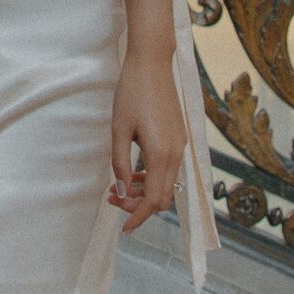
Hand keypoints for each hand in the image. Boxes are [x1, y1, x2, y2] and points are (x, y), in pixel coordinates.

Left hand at [108, 47, 185, 233]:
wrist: (152, 64)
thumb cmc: (132, 93)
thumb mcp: (118, 130)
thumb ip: (120, 163)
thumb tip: (121, 190)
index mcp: (161, 153)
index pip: (154, 200)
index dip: (138, 217)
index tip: (124, 229)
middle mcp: (176, 153)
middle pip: (163, 197)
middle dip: (139, 206)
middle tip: (113, 198)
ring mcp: (180, 145)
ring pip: (166, 184)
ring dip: (144, 191)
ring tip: (118, 186)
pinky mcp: (179, 138)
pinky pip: (168, 169)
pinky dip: (151, 177)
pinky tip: (132, 172)